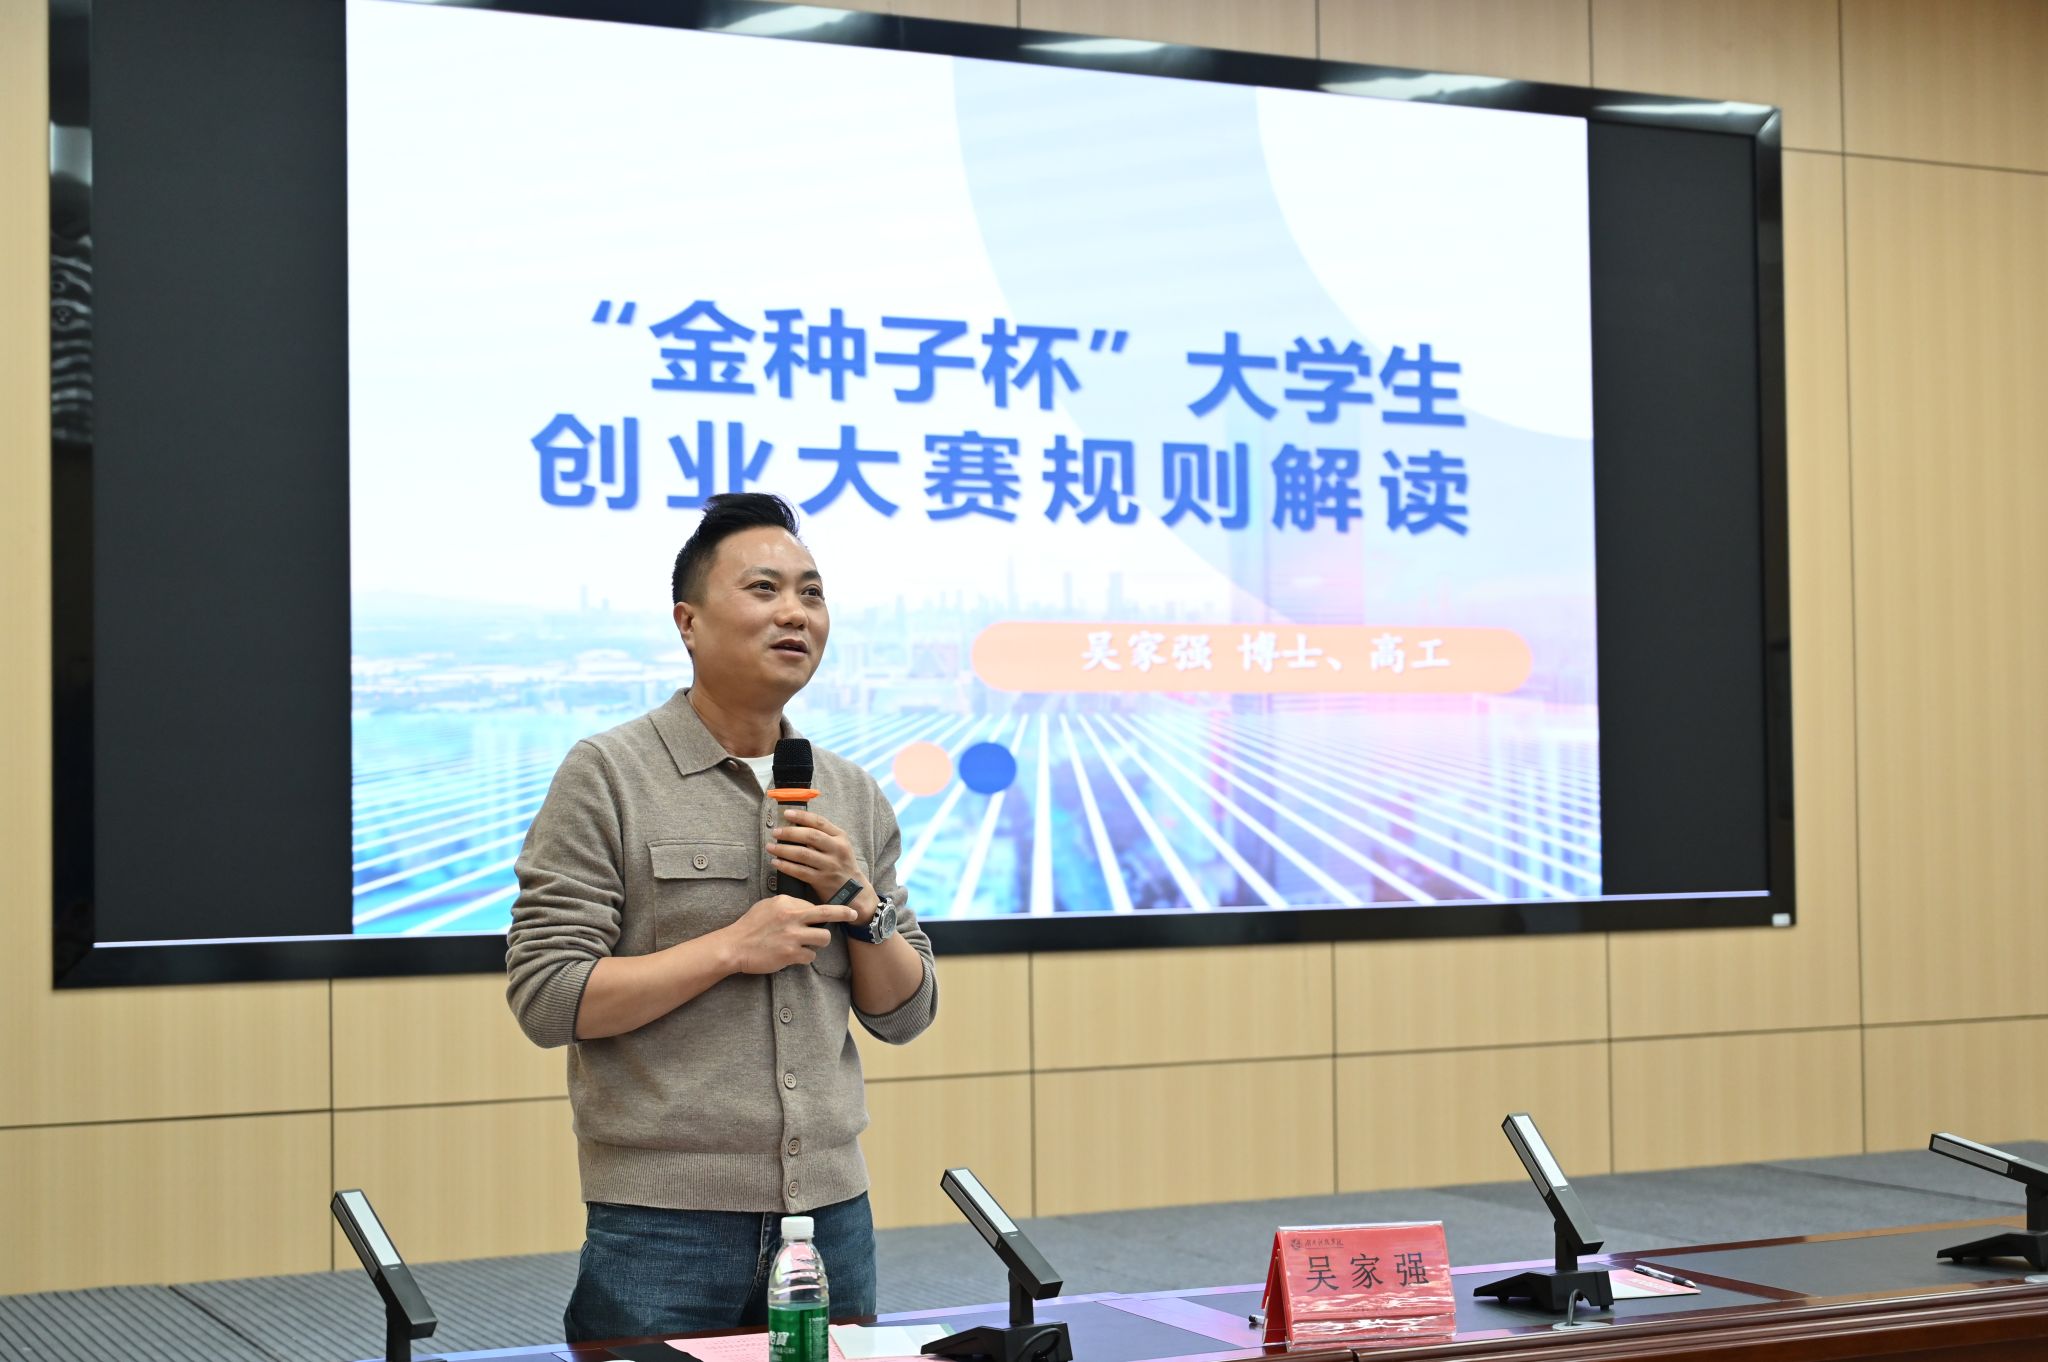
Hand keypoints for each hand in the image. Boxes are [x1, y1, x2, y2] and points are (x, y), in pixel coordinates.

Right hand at [719, 894, 857, 974]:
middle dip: (844, 914)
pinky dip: (805, 958)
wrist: (734, 946)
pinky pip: (810, 956)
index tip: (833, 911)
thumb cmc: (750, 926)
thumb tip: (804, 907)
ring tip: (810, 943)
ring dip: (820, 942)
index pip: (813, 905)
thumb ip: (787, 904)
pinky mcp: (791, 954)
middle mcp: (792, 917)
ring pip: (824, 938)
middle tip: (853, 914)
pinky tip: (795, 956)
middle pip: (827, 914)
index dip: (820, 912)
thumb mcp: (767, 906)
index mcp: (786, 903)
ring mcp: (792, 936)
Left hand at [767, 807, 864, 906]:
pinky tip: (776, 862)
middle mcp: (836, 849)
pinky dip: (786, 866)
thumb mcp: (839, 846)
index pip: (819, 822)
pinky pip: (800, 871)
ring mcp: (829, 866)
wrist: (854, 891)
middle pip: (810, 836)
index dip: (801, 816)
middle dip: (790, 833)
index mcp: (840, 837)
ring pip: (803, 854)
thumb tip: (795, 824)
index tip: (786, 813)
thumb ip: (823, 835)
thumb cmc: (841, 864)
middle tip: (775, 832)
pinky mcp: (822, 880)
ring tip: (770, 847)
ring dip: (783, 849)